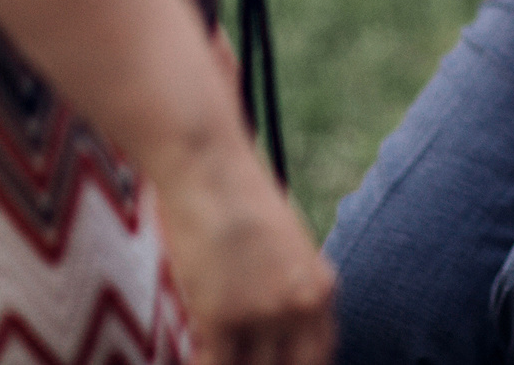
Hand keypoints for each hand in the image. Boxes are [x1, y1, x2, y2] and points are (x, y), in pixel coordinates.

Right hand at [155, 139, 333, 364]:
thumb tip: (268, 334)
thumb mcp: (282, 250)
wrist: (209, 167)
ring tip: (218, 353)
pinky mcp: (221, 316)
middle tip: (240, 358)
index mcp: (321, 289)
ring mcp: (264, 313)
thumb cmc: (236, 202)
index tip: (270, 364)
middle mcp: (301, 305)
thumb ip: (285, 293)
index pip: (321, 359)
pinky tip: (192, 356)